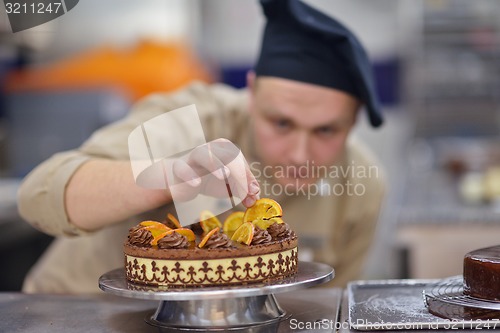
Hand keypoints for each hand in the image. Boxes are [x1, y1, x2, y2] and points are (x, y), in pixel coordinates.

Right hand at [136, 138, 259, 207]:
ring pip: (203, 155)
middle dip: (238, 174)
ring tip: (224, 175)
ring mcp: (192, 157)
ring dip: (215, 164)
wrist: (179, 180)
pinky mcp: (179, 168)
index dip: (248, 176)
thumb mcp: (229, 185)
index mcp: (224, 148)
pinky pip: (182, 168)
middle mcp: (209, 148)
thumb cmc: (208, 179)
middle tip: (245, 193)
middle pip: (226, 156)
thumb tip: (255, 197)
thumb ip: (243, 190)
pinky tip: (196, 183)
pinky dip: (189, 175)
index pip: (239, 160)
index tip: (253, 193)